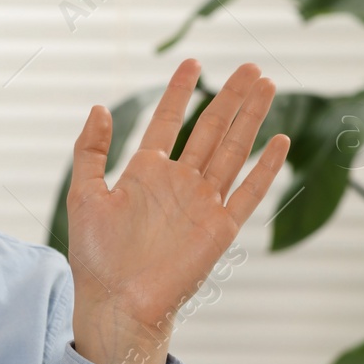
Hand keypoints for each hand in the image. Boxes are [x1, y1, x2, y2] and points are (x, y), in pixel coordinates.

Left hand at [67, 59, 288, 363]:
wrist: (116, 302)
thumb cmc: (95, 256)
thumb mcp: (84, 195)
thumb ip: (90, 152)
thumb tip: (98, 108)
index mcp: (145, 173)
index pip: (168, 122)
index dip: (179, 92)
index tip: (191, 62)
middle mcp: (178, 183)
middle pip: (210, 129)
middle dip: (228, 97)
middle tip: (248, 65)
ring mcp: (202, 203)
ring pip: (232, 151)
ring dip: (249, 119)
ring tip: (265, 85)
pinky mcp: (220, 228)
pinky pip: (247, 193)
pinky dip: (265, 169)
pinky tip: (279, 141)